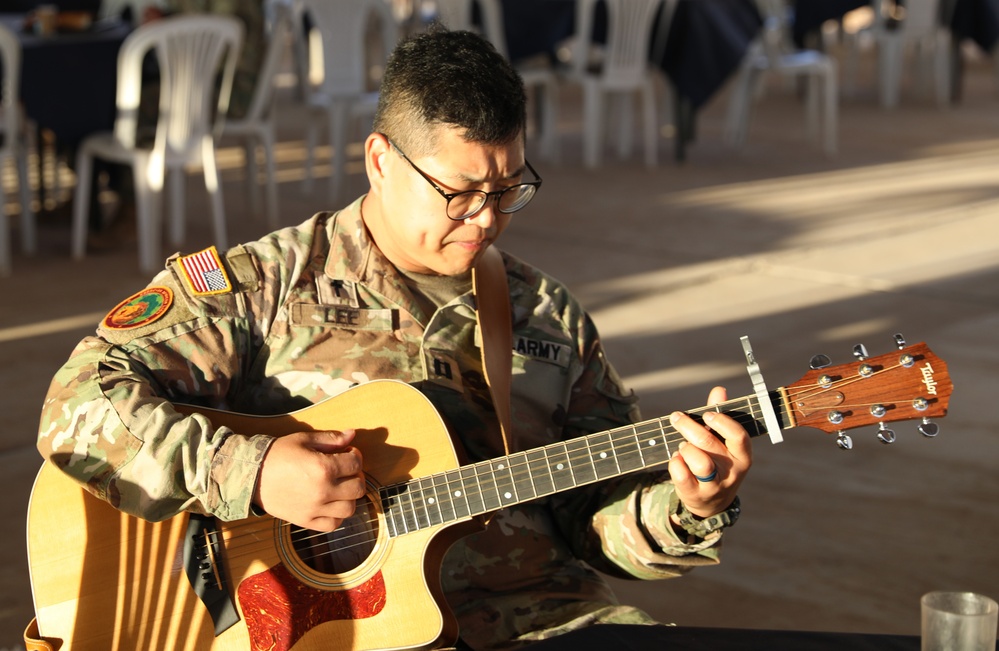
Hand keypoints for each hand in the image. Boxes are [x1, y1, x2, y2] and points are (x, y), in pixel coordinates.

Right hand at [254, 429, 365, 531]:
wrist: (251, 476)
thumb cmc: (277, 455)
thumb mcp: (304, 440)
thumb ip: (331, 439)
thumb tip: (352, 434)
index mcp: (324, 468)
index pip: (356, 464)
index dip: (355, 456)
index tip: (348, 454)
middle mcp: (323, 491)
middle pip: (358, 488)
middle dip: (356, 476)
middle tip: (346, 471)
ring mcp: (315, 509)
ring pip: (350, 509)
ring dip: (349, 497)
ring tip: (339, 488)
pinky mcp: (306, 521)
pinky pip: (333, 524)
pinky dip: (337, 516)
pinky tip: (331, 504)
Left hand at [667, 386, 751, 519]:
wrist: (712, 503)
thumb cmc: (717, 462)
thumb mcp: (723, 443)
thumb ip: (720, 417)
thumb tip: (719, 390)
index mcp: (743, 456)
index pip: (739, 436)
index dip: (722, 422)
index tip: (707, 414)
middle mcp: (732, 471)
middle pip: (710, 445)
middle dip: (689, 427)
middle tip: (676, 417)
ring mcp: (715, 485)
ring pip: (700, 463)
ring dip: (686, 449)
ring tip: (682, 446)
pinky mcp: (696, 494)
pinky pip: (682, 476)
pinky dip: (675, 463)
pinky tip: (676, 459)